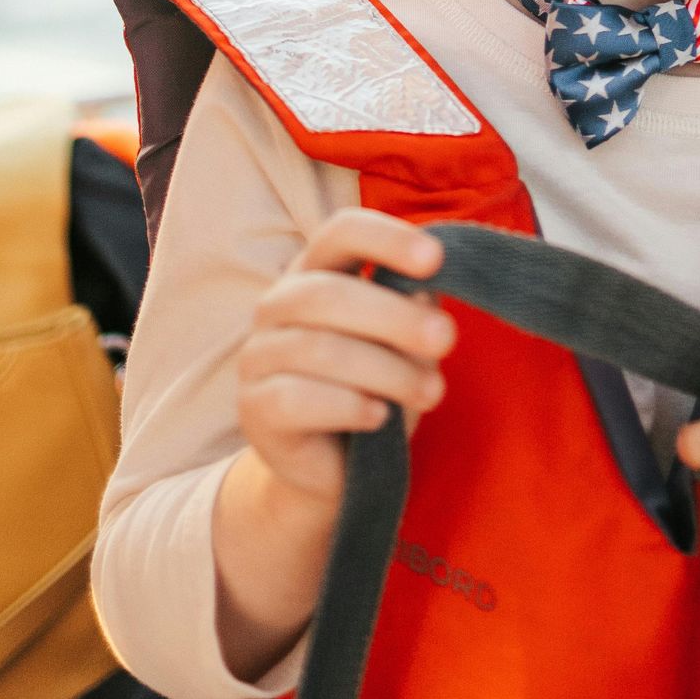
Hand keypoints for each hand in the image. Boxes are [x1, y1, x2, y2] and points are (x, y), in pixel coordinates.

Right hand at [233, 208, 453, 513]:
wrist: (336, 466)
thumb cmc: (377, 385)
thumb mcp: (405, 344)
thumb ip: (412, 313)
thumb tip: (425, 297)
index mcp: (317, 271)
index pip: (341, 232)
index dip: (386, 238)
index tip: (435, 258)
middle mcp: (278, 304)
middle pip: (329, 293)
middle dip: (395, 316)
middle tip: (447, 340)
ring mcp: (258, 355)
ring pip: (319, 349)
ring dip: (385, 371)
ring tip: (430, 393)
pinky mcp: (252, 408)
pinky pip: (296, 398)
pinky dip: (347, 406)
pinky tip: (378, 417)